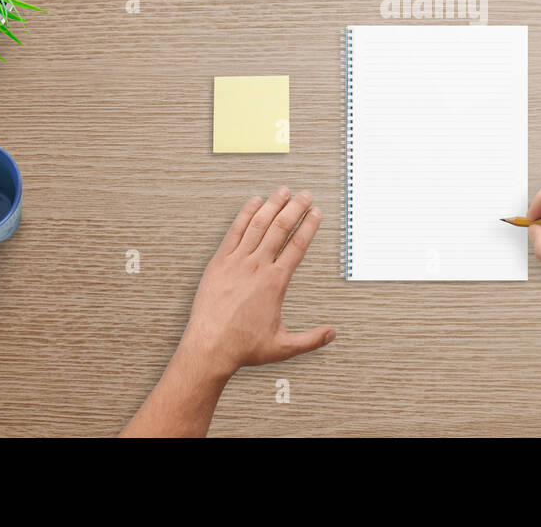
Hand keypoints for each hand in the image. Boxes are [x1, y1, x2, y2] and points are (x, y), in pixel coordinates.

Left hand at [178, 187, 335, 379]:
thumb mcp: (283, 347)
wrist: (209, 348)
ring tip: (283, 191)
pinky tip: (253, 203)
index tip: (316, 213)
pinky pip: (234, 232)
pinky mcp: (219, 262)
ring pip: (258, 225)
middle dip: (295, 208)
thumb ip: (310, 339)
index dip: (309, 226)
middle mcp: (257, 267)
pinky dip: (245, 215)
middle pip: (281, 228)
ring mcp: (236, 262)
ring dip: (272, 205)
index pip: (297, 246)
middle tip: (305, 195)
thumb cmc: (243, 347)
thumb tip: (332, 334)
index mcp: (275, 282)